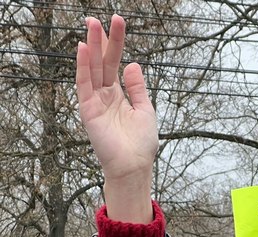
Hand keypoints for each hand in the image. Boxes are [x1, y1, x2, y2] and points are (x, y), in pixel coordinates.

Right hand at [76, 15, 156, 220]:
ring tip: (91, 25)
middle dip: (100, 40)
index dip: (116, 43)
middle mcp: (104, 95)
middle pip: (101, 62)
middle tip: (97, 18)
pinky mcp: (88, 110)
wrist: (134, 167)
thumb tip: (133, 64)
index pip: (115, 63)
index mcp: (118, 94)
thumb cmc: (141, 144)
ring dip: (90, 47)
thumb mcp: (145, 110)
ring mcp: (95, 102)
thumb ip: (138, 88)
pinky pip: (84, 84)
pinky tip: (83, 49)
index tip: (117, 22)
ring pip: (91, 69)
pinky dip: (82, 67)